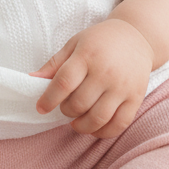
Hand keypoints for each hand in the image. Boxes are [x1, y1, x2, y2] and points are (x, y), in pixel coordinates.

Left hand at [31, 19, 153, 137]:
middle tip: (66, 107)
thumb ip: (54, 64)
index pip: (64, 83)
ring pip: (98, 118)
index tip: (41, 107)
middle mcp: (106, 72)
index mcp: (88, 55)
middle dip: (66, 111)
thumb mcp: (74, 44)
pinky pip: (119, 124)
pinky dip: (103, 132)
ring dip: (81, 125)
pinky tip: (94, 127)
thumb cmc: (100, 41)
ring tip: (76, 121)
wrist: (137, 37)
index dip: (48, 99)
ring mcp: (123, 86)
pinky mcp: (136, 98)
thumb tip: (31, 80)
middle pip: (79, 104)